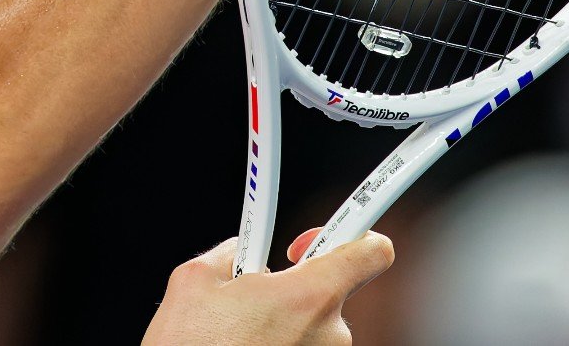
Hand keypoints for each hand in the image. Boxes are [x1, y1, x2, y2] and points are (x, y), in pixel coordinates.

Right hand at [141, 232, 392, 345]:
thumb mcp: (195, 280)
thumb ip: (232, 251)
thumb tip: (241, 251)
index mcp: (309, 297)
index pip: (373, 252)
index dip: (354, 234)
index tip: (319, 240)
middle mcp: (330, 334)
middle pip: (329, 291)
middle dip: (292, 288)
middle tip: (251, 297)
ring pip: (313, 326)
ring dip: (284, 322)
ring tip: (240, 333)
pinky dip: (282, 344)